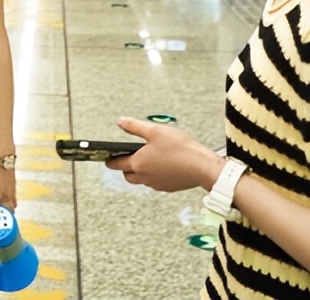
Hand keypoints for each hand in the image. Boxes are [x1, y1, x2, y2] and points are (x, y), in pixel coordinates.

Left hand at [0, 156, 16, 209]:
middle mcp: (6, 196)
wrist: (3, 157)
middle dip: (0, 214)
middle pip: (6, 212)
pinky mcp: (14, 186)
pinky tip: (4, 196)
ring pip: (12, 206)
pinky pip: (14, 199)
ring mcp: (11, 192)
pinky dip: (10, 201)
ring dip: (6, 208)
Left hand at [106, 117, 222, 192]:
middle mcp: (145, 177)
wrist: (203, 167)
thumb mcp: (155, 131)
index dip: (110, 159)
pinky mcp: (168, 187)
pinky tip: (162, 165)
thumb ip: (134, 126)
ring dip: (140, 171)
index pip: (116, 164)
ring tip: (148, 158)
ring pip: (141, 180)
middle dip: (125, 167)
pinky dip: (153, 175)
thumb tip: (120, 122)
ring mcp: (156, 184)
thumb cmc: (181, 149)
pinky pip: (155, 182)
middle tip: (128, 156)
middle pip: (127, 175)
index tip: (106, 157)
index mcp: (138, 164)